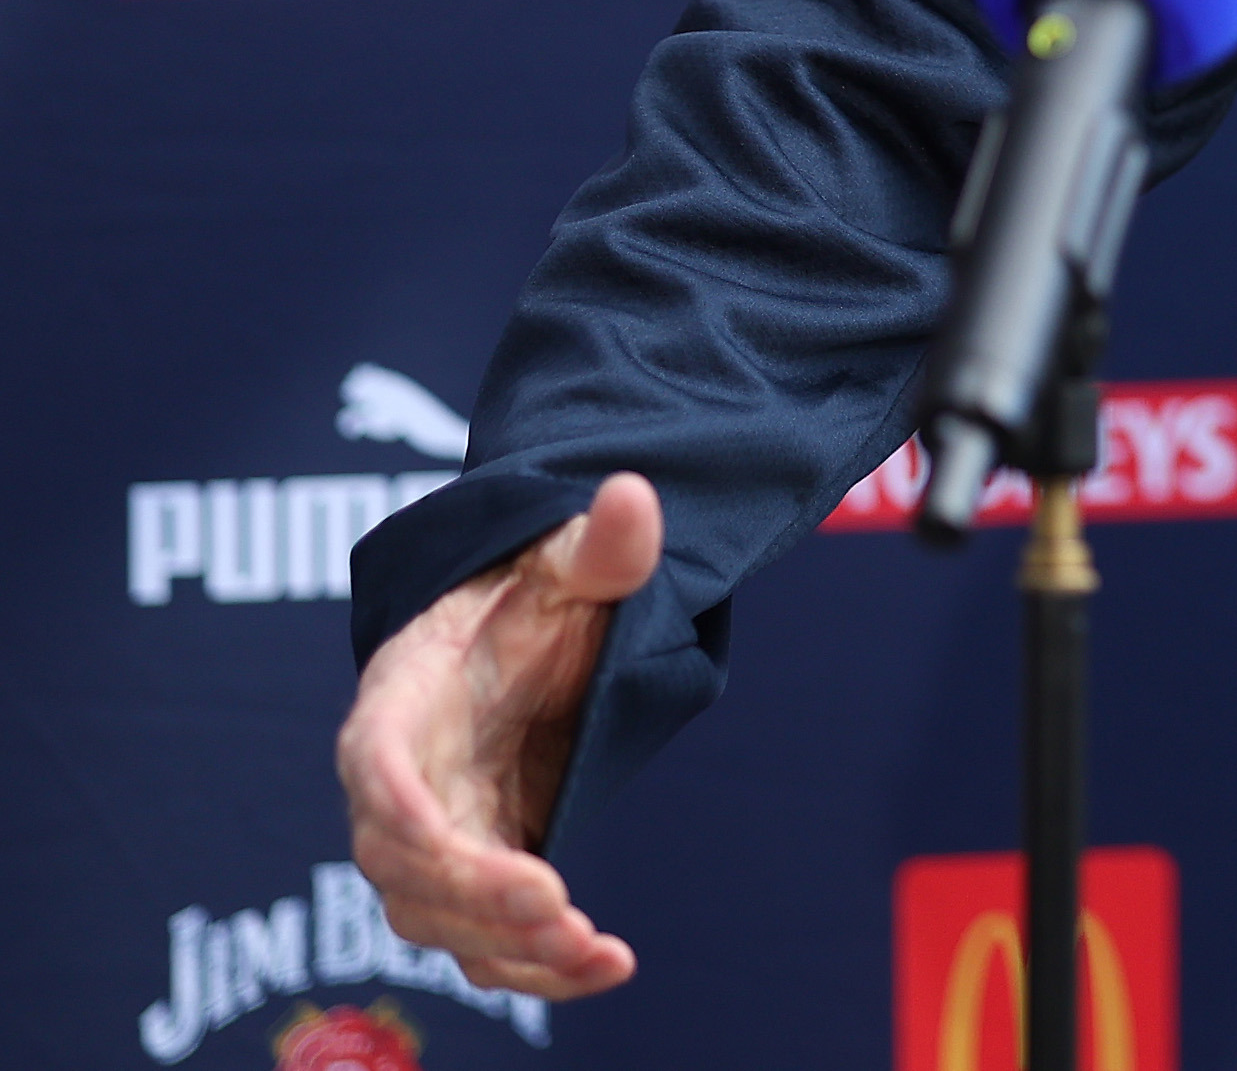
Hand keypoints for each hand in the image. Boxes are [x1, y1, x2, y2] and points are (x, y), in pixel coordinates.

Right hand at [334, 471, 660, 997]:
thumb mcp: (567, 562)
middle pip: (400, 859)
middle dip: (468, 893)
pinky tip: (605, 968)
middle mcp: (398, 781)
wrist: (527, 641)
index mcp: (404, 696)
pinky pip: (486, 938)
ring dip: (505, 948)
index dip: (398, 803)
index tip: (445, 839)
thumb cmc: (533, 595)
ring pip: (438, 918)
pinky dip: (536, 967)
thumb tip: (633, 496)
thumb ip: (601, 545)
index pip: (375, 755)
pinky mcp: (475, 871)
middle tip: (555, 910)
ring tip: (592, 951)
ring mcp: (434, 834)